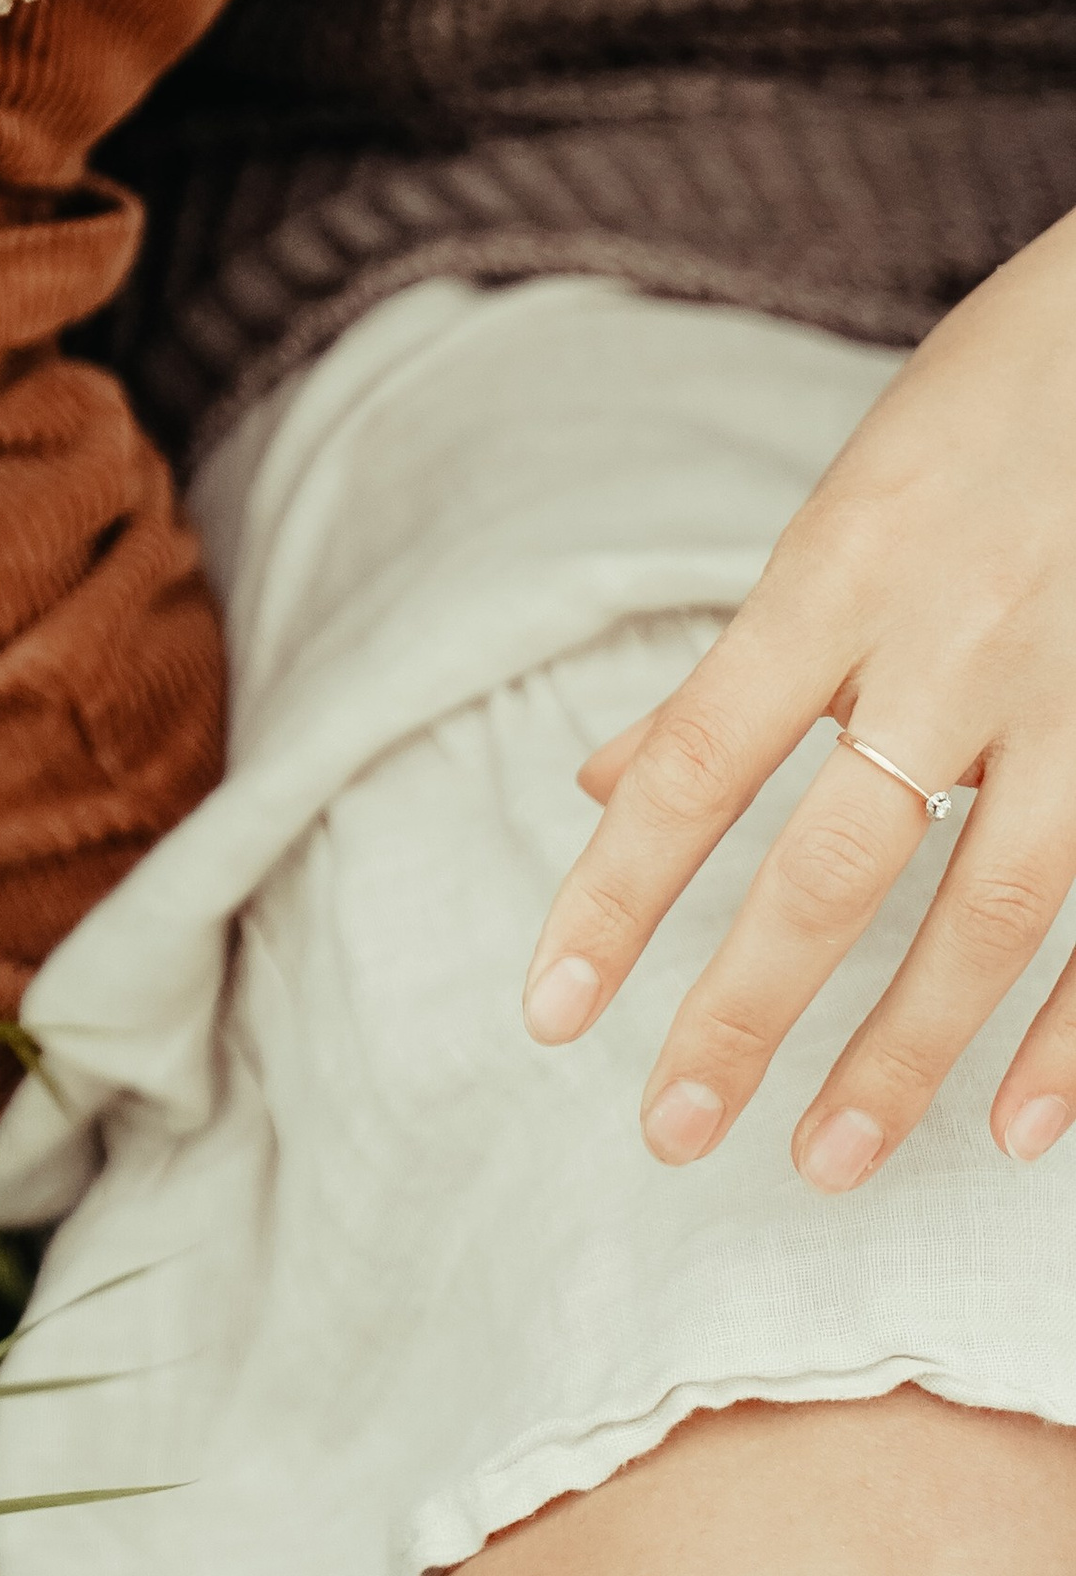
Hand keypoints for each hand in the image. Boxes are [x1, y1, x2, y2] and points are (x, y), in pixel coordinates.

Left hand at [522, 210, 1075, 1190]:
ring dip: (902, 1050)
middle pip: (830, 860)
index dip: (615, 893)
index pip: (695, 762)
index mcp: (838, 572)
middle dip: (741, 1007)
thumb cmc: (978, 416)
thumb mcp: (838, 512)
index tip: (551, 1009)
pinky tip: (1022, 1124)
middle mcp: (949, 641)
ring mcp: (1073, 691)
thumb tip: (600, 780)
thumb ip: (731, 664)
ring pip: (986, 907)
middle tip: (671, 1132)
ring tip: (826, 1159)